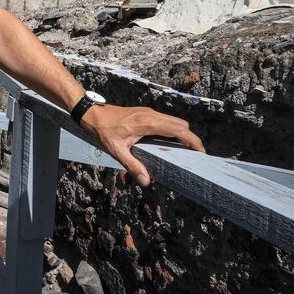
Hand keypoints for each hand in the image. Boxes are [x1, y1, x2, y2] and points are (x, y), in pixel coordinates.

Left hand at [79, 104, 204, 186]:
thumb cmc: (103, 131)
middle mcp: (151, 115)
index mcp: (147, 123)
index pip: (178, 129)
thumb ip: (132, 166)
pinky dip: (172, 130)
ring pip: (173, 121)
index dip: (192, 139)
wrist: (92, 113)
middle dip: (190, 138)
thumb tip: (146, 181)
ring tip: (184, 150)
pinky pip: (165, 120)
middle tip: (195, 155)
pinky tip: (168, 143)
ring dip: (181, 133)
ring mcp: (149, 112)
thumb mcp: (116, 150)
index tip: (201, 151)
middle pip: (180, 124)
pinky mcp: (145, 113)